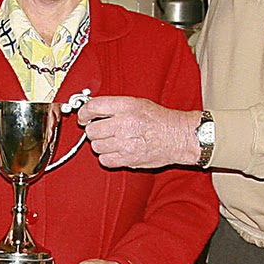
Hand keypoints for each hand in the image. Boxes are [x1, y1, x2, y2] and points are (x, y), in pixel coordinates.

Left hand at [76, 96, 201, 169]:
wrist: (180, 136)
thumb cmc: (160, 120)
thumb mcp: (137, 103)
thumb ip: (114, 106)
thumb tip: (92, 109)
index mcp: (126, 106)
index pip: (93, 107)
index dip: (84, 113)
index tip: (84, 116)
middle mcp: (124, 123)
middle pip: (91, 130)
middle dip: (94, 130)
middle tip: (101, 130)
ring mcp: (125, 143)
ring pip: (96, 146)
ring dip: (101, 144)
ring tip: (112, 141)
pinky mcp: (128, 159)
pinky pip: (105, 160)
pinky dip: (107, 157)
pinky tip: (116, 151)